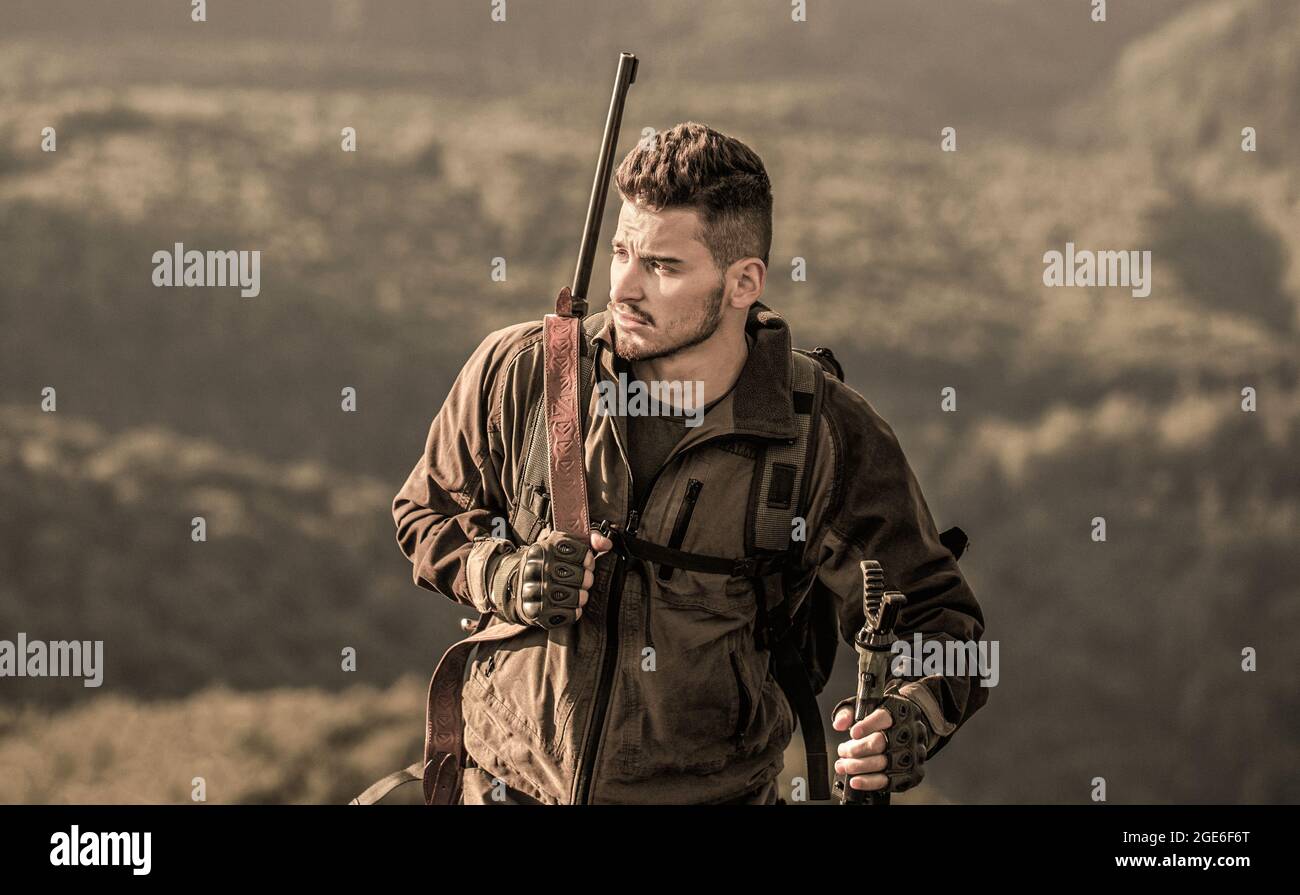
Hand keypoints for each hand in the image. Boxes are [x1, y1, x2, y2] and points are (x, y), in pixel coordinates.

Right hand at [495, 528, 611, 627]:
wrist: (519, 584)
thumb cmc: (549, 563)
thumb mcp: (564, 545)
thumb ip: (588, 540)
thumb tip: (606, 544)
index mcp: (544, 548)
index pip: (577, 551)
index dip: (588, 559)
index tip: (587, 563)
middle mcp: (535, 567)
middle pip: (575, 575)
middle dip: (586, 579)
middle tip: (584, 581)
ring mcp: (531, 590)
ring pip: (570, 596)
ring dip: (580, 597)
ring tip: (578, 594)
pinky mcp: (533, 610)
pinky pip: (563, 614)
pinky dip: (572, 612)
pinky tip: (570, 606)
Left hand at [832, 693, 930, 793]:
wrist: (909, 730)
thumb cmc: (883, 719)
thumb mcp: (864, 707)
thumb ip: (849, 713)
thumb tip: (839, 724)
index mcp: (898, 712)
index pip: (883, 718)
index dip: (867, 725)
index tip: (853, 733)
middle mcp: (906, 733)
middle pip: (879, 743)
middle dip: (856, 749)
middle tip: (843, 751)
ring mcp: (909, 754)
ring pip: (881, 763)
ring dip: (858, 766)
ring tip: (843, 766)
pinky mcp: (908, 773)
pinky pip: (887, 781)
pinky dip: (868, 782)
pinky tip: (855, 781)